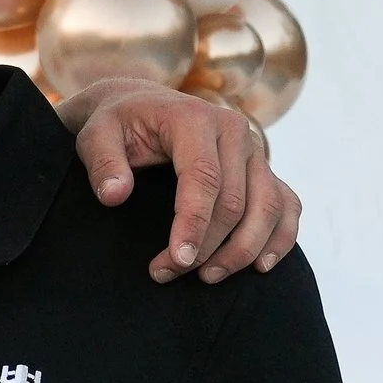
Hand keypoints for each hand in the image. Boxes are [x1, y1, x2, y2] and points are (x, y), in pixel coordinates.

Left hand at [56, 82, 298, 282]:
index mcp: (195, 119)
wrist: (142, 105)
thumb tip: (115, 195)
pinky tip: (260, 265)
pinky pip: (286, 204)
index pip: (203, 179)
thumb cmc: (118, 124)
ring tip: (208, 277)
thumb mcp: (96, 135)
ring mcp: (254, 150)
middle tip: (169, 273)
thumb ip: (103, 163)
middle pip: (235, 201)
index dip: (194, 224)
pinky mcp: (263, 168)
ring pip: (267, 207)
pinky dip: (281, 237)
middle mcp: (234, 131)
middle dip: (207, 246)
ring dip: (243, 249)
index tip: (177, 260)